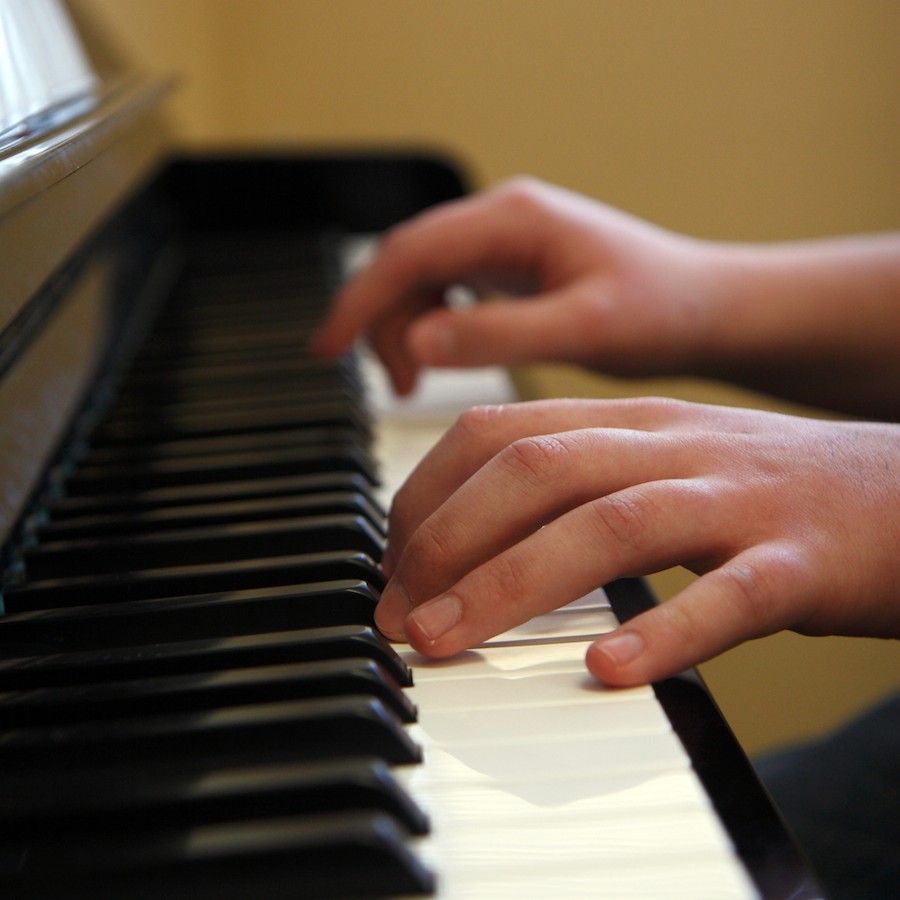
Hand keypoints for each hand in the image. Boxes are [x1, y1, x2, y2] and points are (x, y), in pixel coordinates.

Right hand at [312, 177, 712, 393]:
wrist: (709, 311)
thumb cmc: (664, 311)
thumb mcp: (584, 328)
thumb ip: (500, 334)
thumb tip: (418, 344)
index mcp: (515, 220)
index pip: (410, 252)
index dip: (360, 299)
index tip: (325, 348)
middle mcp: (503, 222)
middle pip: (407, 265)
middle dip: (382, 323)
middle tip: (393, 387)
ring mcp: (506, 244)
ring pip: (422, 282)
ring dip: (405, 330)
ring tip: (413, 385)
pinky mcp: (512, 270)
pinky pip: (447, 294)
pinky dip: (431, 329)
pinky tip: (438, 363)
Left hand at [374, 397, 899, 684]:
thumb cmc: (764, 491)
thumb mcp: (656, 466)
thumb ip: (573, 491)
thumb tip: (470, 545)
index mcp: (630, 423)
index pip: (501, 432)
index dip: (429, 497)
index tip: (394, 566)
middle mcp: (673, 447)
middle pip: (539, 469)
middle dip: (447, 541)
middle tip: (399, 617)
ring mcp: (739, 499)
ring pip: (613, 525)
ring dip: (514, 583)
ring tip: (448, 642)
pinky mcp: (805, 561)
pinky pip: (729, 595)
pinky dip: (663, 633)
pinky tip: (607, 673)